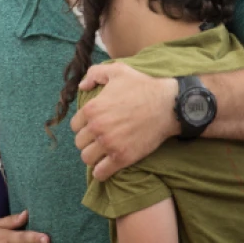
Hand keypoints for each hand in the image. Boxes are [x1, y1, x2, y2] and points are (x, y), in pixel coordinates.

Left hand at [70, 63, 178, 180]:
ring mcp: (109, 144)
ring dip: (92, 156)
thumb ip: (94, 74)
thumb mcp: (117, 70)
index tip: (93, 126)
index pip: (75, 125)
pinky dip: (100, 172)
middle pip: (79, 142)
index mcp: (92, 109)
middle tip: (98, 139)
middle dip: (87, 141)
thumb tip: (82, 86)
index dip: (83, 126)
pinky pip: (101, 172)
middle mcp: (97, 128)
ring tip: (101, 153)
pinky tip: (105, 167)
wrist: (169, 105)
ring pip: (87, 158)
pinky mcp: (122, 157)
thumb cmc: (143, 86)